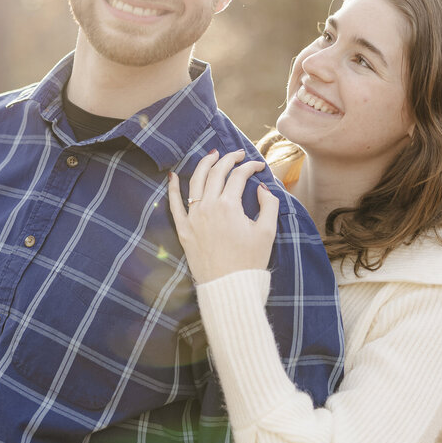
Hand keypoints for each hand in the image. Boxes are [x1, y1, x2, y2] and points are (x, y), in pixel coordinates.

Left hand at [167, 150, 278, 284]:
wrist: (229, 288)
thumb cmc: (250, 262)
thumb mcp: (267, 232)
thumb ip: (268, 204)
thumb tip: (262, 188)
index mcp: (229, 206)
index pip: (239, 176)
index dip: (250, 167)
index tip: (259, 166)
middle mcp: (208, 207)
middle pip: (216, 173)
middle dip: (228, 159)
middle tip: (238, 154)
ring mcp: (193, 218)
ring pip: (195, 182)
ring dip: (204, 165)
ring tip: (213, 155)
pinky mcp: (184, 230)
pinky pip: (174, 205)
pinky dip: (173, 188)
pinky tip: (172, 176)